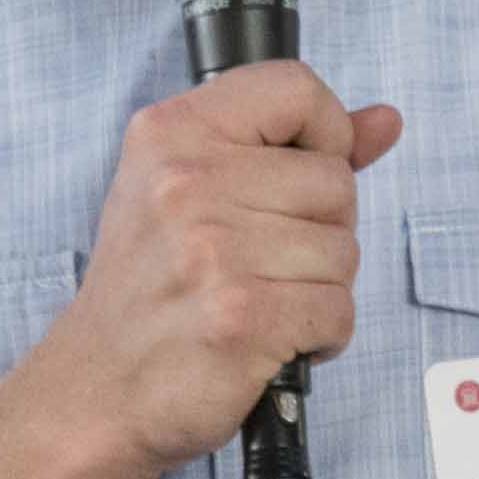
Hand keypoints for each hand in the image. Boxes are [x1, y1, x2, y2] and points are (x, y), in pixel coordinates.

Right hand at [24, 63, 406, 478]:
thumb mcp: (193, 192)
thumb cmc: (149, 292)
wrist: (93, 390)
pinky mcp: (240, 318)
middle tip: (259, 264)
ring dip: (319, 290)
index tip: (301, 175)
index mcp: (171, 134)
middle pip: (336, 182)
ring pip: (344, 252)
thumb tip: (385, 122)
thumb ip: (293, 148)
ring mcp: (212, 252)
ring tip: (261, 304)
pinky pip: (339, 310)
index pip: (296, 88)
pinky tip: (272, 340)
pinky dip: (320, 336)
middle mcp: (187, 183)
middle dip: (320, 232)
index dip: (325, 134)